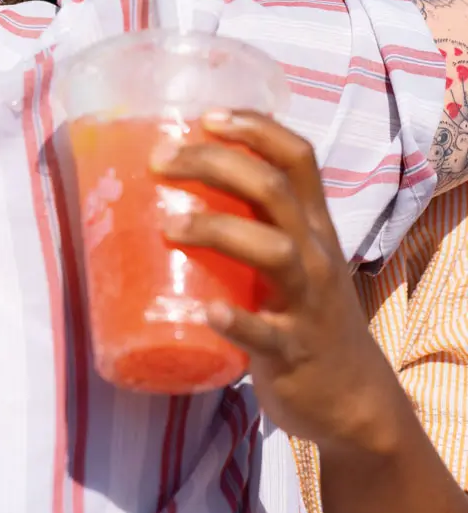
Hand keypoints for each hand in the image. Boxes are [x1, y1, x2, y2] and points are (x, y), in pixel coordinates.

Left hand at [151, 110, 400, 449]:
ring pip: (273, 251)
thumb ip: (250, 225)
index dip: (256, 127)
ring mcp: (307, 302)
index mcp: (314, 224)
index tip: (208, 114)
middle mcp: (315, 253)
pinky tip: (206, 311)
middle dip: (215, 164)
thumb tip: (174, 190)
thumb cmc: (304, 314)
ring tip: (169, 226)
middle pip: (273, 190)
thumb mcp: (293, 259)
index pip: (296, 157)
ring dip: (217, 231)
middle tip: (161, 160)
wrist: (351, 398)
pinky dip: (236, 321)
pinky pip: (265, 333)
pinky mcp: (293, 351)